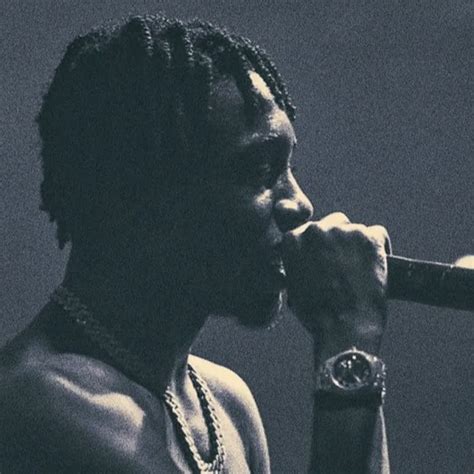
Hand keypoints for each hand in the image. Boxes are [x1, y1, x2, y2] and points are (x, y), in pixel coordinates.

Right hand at [281, 212, 390, 356]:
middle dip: (340, 241)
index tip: (327, 259)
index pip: (309, 231)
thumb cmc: (317, 313)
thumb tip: (313, 257)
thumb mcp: (295, 285)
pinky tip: (378, 265)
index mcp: (292, 240)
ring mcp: (343, 231)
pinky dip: (380, 248)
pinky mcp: (369, 237)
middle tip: (346, 263)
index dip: (321, 246)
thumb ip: (300, 262)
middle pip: (333, 224)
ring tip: (362, 269)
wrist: (343, 326)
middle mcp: (315, 230)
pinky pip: (378, 234)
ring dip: (359, 245)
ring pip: (356, 229)